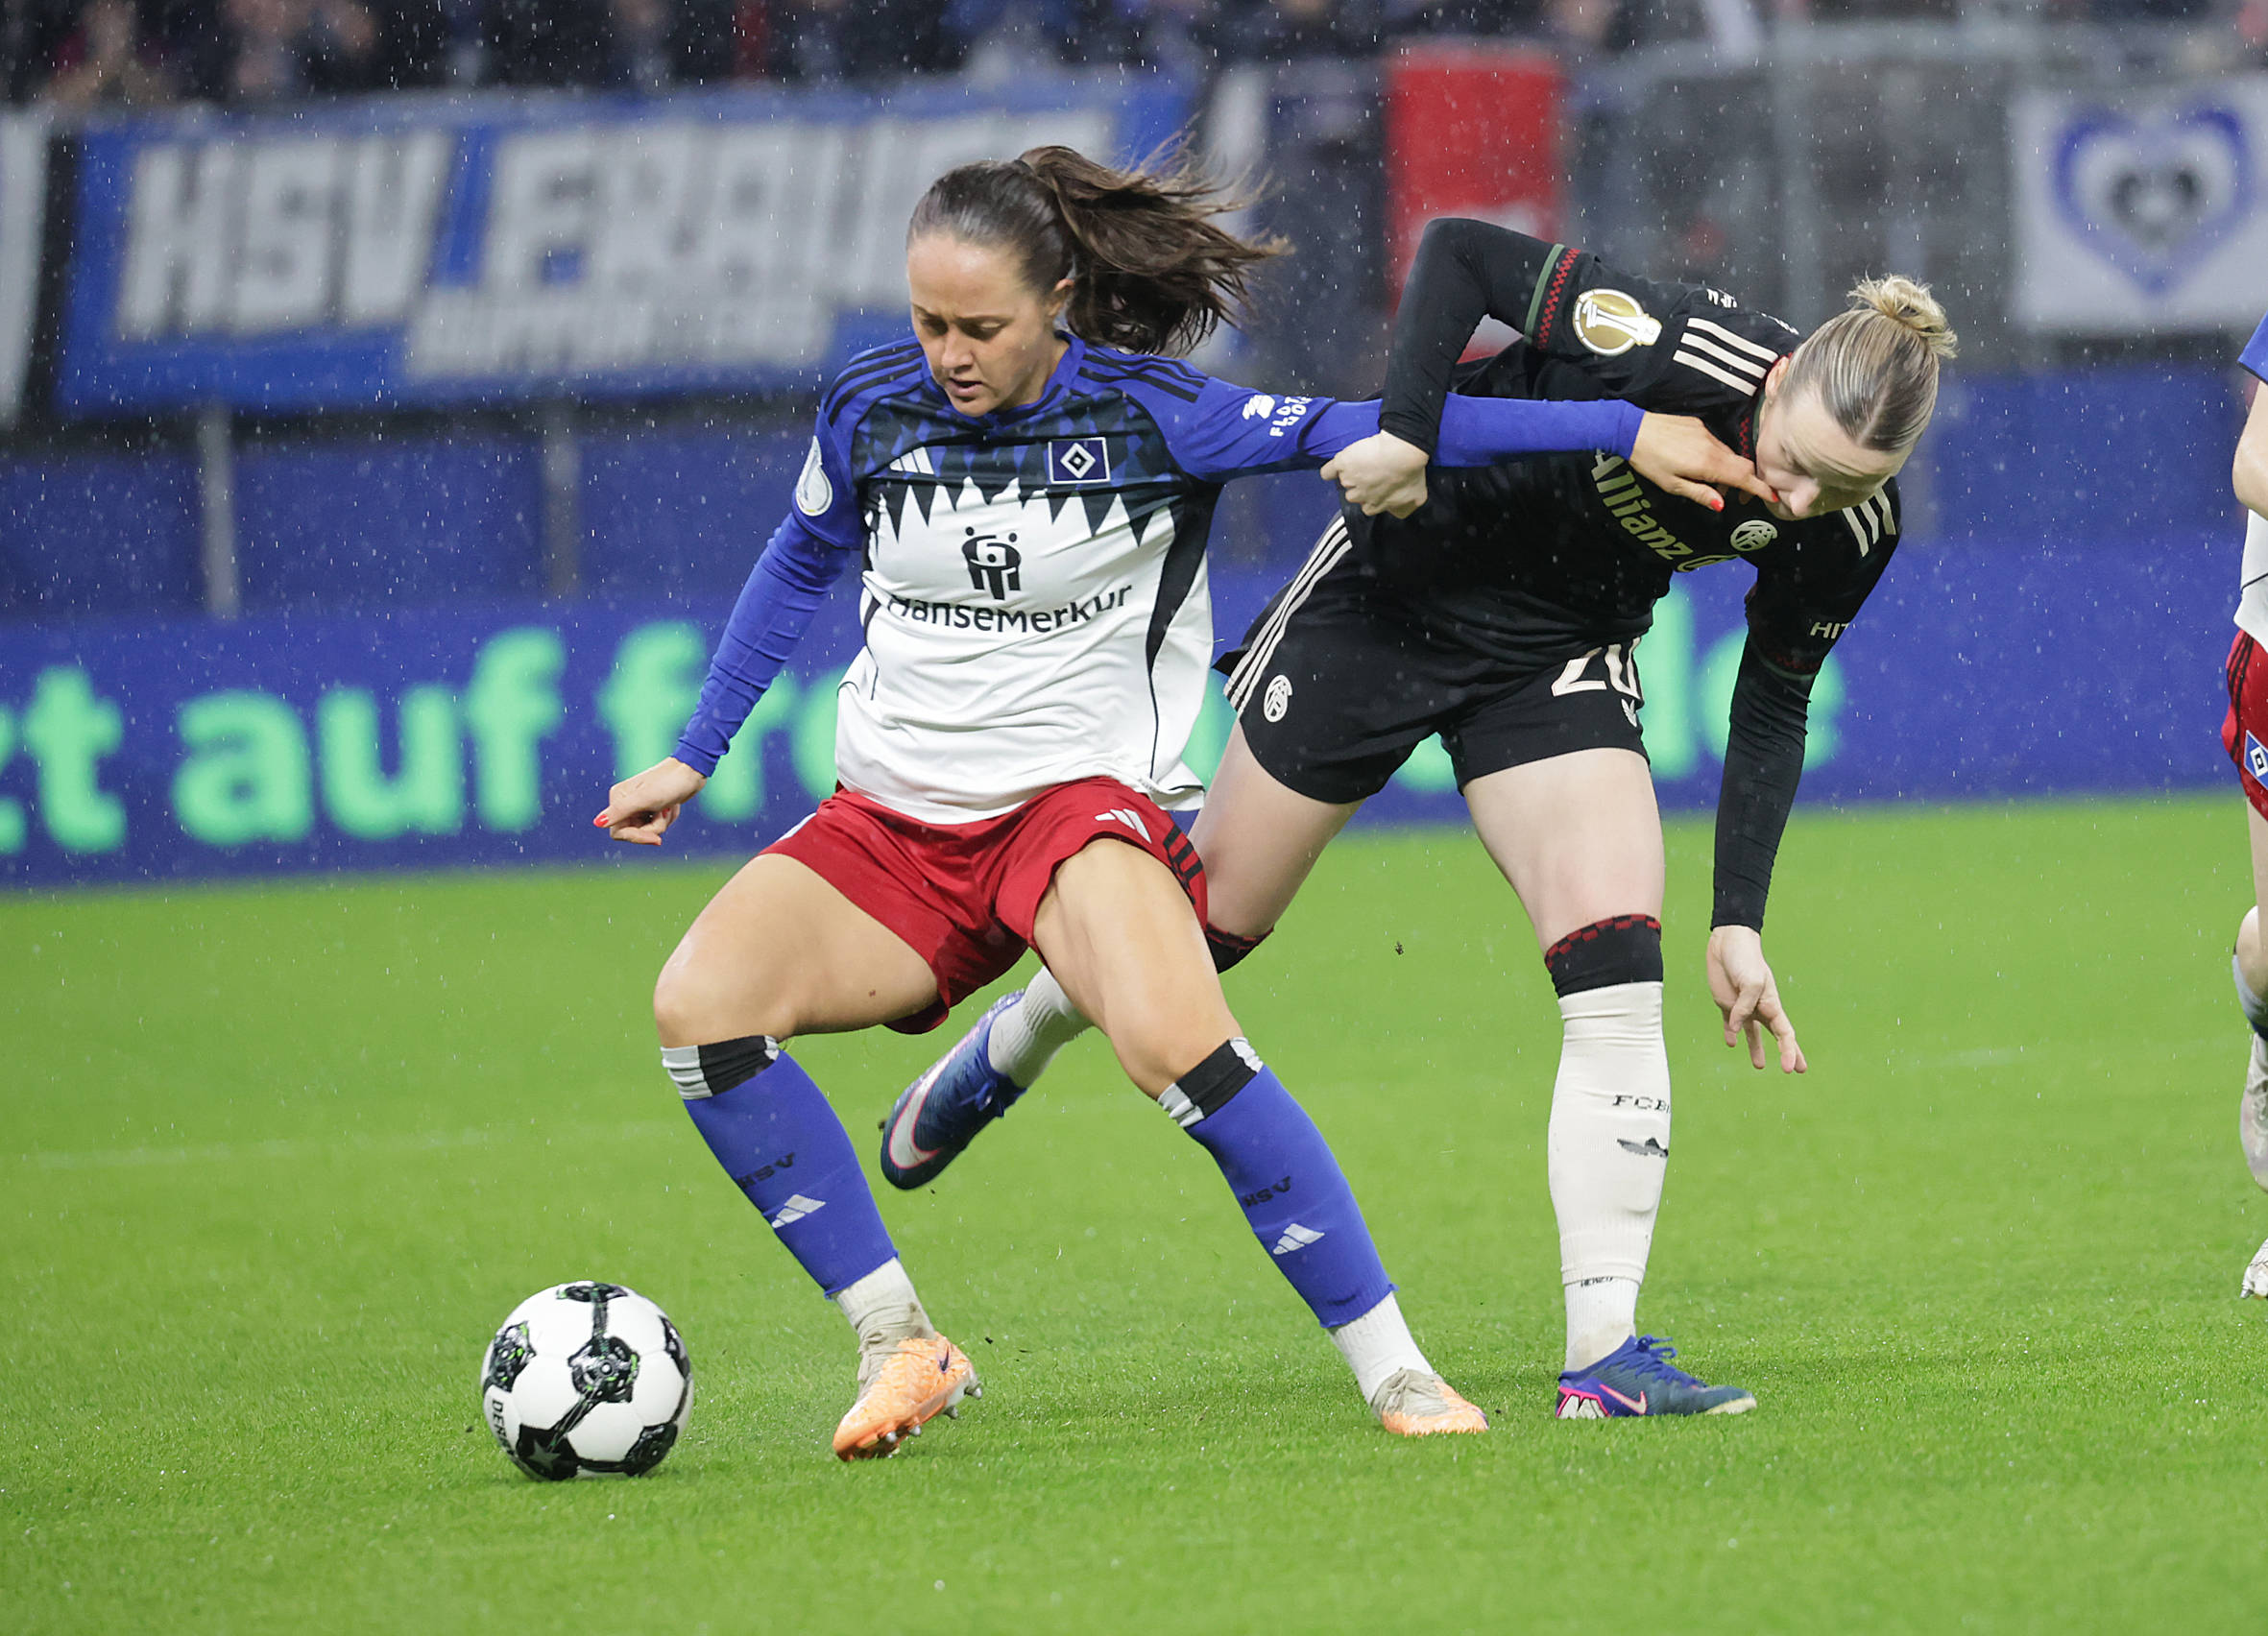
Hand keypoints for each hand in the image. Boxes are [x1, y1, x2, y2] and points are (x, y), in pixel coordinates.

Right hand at [595, 757, 705, 846]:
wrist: (691, 772)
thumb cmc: (668, 783)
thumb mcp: (644, 799)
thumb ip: (620, 811)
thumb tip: (597, 823)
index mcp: (618, 798)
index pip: (618, 832)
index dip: (637, 837)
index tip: (656, 839)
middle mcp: (625, 802)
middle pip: (635, 832)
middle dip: (653, 827)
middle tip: (664, 812)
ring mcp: (639, 805)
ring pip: (648, 830)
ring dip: (662, 822)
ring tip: (669, 806)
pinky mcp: (652, 807)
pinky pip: (657, 824)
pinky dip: (668, 818)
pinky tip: (672, 805)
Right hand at [1320, 431, 1429, 517]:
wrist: (1402, 451)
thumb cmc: (1410, 473)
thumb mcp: (1416, 498)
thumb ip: (1404, 508)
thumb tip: (1399, 512)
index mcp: (1376, 506)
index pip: (1367, 507)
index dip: (1372, 496)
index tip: (1378, 486)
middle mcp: (1360, 497)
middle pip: (1353, 495)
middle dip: (1360, 485)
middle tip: (1371, 472)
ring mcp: (1349, 480)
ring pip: (1344, 481)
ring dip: (1350, 473)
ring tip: (1362, 462)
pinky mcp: (1342, 464)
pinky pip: (1328, 472)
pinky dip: (1330, 470)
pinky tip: (1337, 466)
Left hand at [1629, 414, 1778, 511]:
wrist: (1633, 430)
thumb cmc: (1649, 462)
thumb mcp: (1672, 484)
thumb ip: (1700, 493)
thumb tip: (1721, 504)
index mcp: (1708, 463)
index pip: (1743, 476)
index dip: (1759, 487)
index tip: (1771, 496)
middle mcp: (1713, 446)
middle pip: (1742, 464)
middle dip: (1748, 480)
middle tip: (1743, 496)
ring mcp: (1707, 433)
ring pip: (1729, 454)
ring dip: (1729, 469)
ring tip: (1714, 483)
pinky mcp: (1699, 425)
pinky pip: (1717, 443)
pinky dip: (1717, 456)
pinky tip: (1700, 463)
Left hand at [1705, 925, 1806, 1072]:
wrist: (1728, 943)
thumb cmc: (1745, 959)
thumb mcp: (1751, 982)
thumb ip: (1745, 1007)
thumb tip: (1735, 1028)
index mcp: (1772, 1004)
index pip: (1785, 1033)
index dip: (1790, 1052)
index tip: (1791, 1069)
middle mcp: (1760, 1008)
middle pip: (1776, 1036)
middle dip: (1787, 1053)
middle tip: (1796, 1070)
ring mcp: (1743, 1007)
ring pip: (1752, 1034)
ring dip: (1756, 1049)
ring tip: (1760, 1066)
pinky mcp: (1726, 1003)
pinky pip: (1729, 1024)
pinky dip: (1731, 1034)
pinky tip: (1732, 1043)